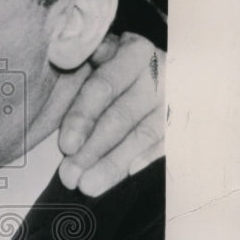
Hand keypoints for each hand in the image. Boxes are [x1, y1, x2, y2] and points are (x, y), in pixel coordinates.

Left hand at [58, 32, 164, 195]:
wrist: (157, 66)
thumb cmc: (111, 65)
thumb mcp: (98, 56)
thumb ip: (80, 65)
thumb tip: (58, 56)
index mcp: (130, 53)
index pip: (104, 86)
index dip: (83, 117)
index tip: (66, 145)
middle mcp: (155, 74)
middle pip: (121, 116)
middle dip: (93, 149)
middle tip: (70, 176)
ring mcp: (172, 99)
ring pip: (142, 135)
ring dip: (114, 163)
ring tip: (88, 186)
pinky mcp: (181, 119)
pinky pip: (166, 142)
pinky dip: (146, 159)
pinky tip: (128, 175)